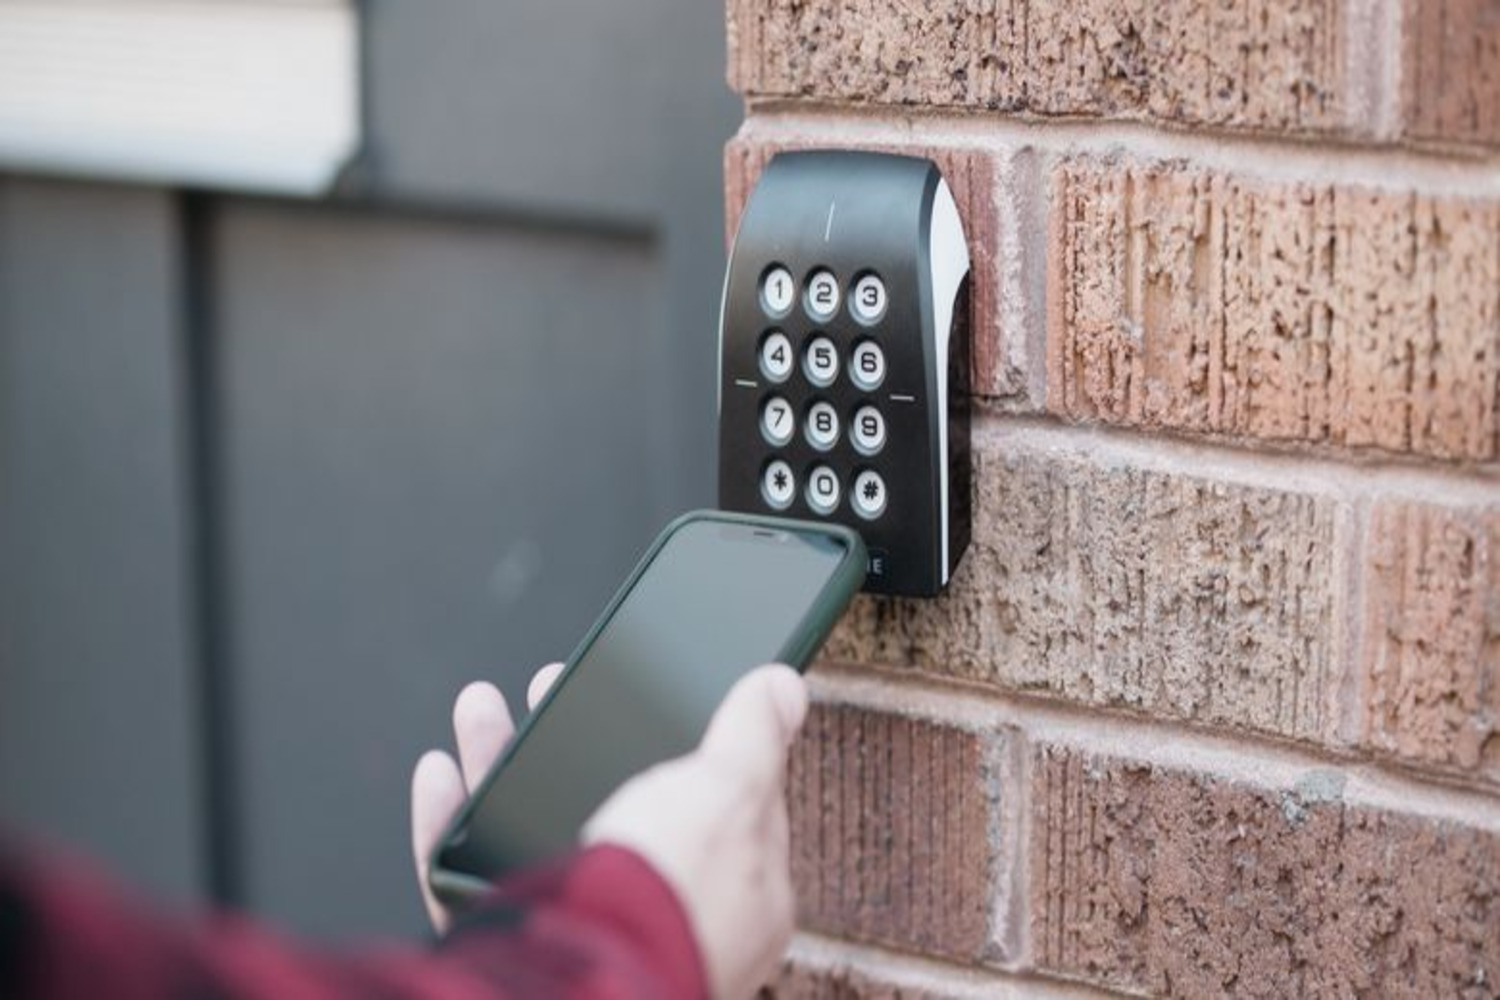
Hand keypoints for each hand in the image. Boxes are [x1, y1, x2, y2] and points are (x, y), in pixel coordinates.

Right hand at [410, 663, 808, 999]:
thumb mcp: (729, 792)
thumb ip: (752, 737)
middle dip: (573, 738)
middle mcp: (660, 917)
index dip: (687, 743)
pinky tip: (441, 774)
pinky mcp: (520, 947)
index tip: (646, 694)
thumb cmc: (671, 894)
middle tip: (549, 685)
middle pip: (612, 806)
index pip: (719, 806)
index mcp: (734, 896)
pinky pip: (472, 881)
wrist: (588, 980)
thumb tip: (785, 687)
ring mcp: (588, 932)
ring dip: (503, 759)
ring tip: (481, 705)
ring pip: (536, 832)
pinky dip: (453, 824)